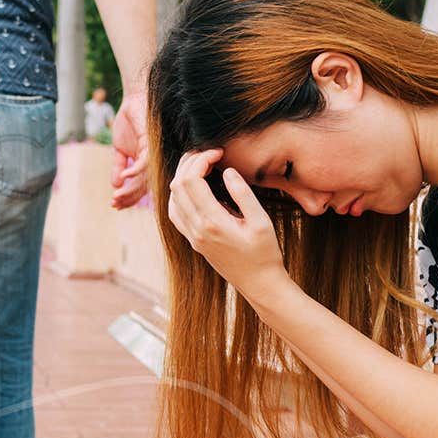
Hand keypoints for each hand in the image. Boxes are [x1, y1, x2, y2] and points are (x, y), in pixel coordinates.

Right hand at [110, 92, 148, 208]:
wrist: (134, 100)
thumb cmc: (129, 122)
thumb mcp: (120, 148)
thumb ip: (119, 167)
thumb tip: (115, 185)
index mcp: (147, 166)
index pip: (139, 187)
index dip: (128, 197)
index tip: (115, 205)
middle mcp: (154, 163)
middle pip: (143, 187)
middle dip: (128, 198)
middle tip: (115, 205)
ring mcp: (154, 156)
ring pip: (145, 179)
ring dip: (130, 190)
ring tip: (116, 197)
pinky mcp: (152, 145)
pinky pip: (144, 163)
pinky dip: (133, 171)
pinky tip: (123, 178)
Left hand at [167, 148, 288, 299]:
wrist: (260, 284)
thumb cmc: (265, 253)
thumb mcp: (261, 221)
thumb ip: (243, 194)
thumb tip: (227, 171)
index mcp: (212, 223)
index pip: (192, 180)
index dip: (201, 159)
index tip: (218, 152)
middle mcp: (197, 230)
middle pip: (177, 185)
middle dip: (189, 163)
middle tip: (208, 153)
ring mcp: (193, 237)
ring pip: (172, 198)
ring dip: (182, 177)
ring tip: (201, 166)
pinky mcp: (194, 241)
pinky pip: (175, 213)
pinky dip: (179, 195)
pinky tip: (195, 188)